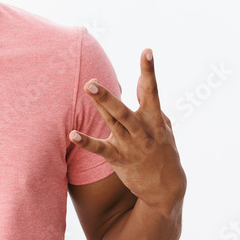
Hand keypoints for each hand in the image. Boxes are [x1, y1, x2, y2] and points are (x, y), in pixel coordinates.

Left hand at [69, 49, 185, 213]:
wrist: (167, 188)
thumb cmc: (163, 152)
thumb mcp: (163, 127)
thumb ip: (151, 104)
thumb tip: (142, 83)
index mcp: (155, 120)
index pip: (152, 91)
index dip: (149, 71)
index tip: (147, 51)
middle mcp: (144, 132)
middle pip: (124, 110)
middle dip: (109, 96)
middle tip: (93, 80)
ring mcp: (131, 146)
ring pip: (113, 123)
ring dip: (100, 106)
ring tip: (87, 88)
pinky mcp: (120, 159)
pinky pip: (101, 149)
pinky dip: (86, 142)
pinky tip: (73, 134)